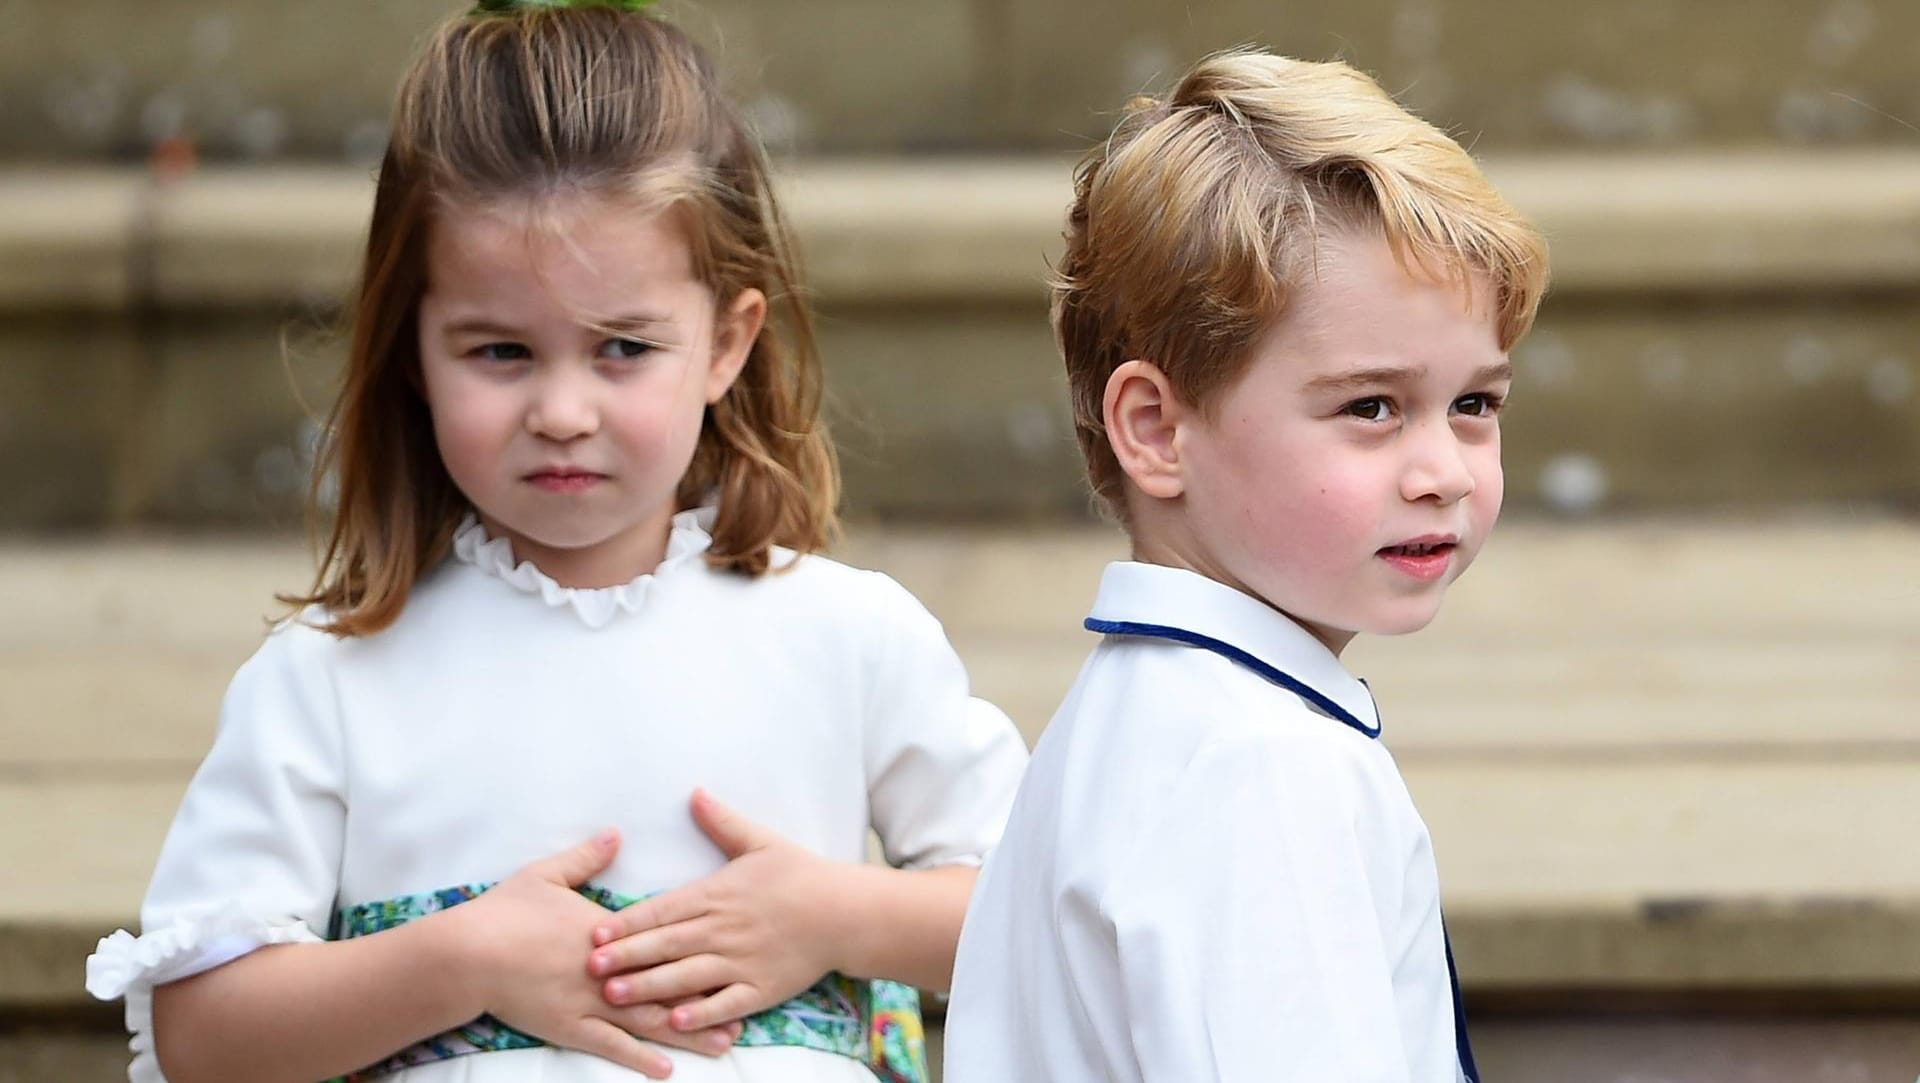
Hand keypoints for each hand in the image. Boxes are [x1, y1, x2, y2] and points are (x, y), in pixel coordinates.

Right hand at [451, 830, 743, 1076]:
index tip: (735, 950)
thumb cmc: (505, 912)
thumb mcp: (547, 875)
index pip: (663, 941)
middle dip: (710, 997)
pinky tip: (666, 1069)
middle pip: (668, 984)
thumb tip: (616, 832)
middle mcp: (608, 968)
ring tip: (725, 1043)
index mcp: (608, 931)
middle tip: (750, 1007)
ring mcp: (589, 1001)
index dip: (700, 949)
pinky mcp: (569, 1028)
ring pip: (648, 1020)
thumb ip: (587, 857)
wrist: (466, 953)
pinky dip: (640, 1058)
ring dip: (688, 1032)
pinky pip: (611, 1046)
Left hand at [588, 790, 847, 1032]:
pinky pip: (723, 1004)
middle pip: (664, 945)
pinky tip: (673, 1020)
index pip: (661, 911)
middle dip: (624, 958)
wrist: (845, 912)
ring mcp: (741, 962)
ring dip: (647, 987)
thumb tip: (694, 793)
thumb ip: (722, 822)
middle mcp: (722, 930)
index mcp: (716, 895)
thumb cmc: (801, 874)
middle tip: (588, 969)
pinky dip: (698, 1013)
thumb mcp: (760, 842)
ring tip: (614, 996)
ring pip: (685, 977)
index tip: (595, 934)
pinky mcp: (760, 988)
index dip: (626, 924)